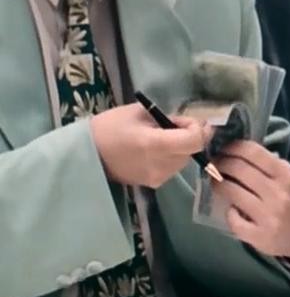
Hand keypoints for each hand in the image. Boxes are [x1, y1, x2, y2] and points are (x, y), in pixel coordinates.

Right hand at [90, 104, 210, 188]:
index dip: (197, 129)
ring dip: (181, 148)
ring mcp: (157, 177)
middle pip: (192, 151)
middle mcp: (160, 164)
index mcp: (155, 144)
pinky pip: (172, 168)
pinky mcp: (152, 184)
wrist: (85, 153)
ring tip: (161, 137)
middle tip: (173, 125)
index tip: (185, 120)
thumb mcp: (139, 112)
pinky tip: (155, 150)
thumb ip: (167, 118)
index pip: (195, 142)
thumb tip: (186, 124)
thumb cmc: (109, 127)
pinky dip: (171, 157)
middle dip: (189, 136)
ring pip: (184, 160)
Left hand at [210, 140, 289, 257]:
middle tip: (215, 163)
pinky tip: (232, 210)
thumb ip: (275, 168)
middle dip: (221, 162)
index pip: (255, 153)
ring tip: (216, 181)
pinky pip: (233, 219)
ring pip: (231, 191)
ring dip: (218, 183)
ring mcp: (268, 216)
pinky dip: (229, 212)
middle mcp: (278, 194)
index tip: (225, 147)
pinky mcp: (258, 236)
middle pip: (238, 169)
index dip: (234, 147)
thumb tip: (244, 153)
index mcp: (289, 177)